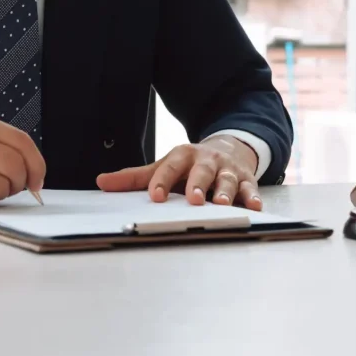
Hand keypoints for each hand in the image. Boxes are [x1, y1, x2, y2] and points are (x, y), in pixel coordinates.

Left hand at [96, 135, 262, 210]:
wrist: (228, 149)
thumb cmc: (190, 165)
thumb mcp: (164, 166)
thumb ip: (135, 178)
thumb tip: (101, 182)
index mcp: (183, 156)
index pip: (170, 167)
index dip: (162, 181)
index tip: (155, 196)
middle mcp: (206, 161)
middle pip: (202, 171)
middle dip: (198, 184)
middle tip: (193, 199)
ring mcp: (228, 170)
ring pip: (228, 180)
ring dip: (226, 192)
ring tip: (223, 204)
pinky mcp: (246, 180)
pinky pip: (251, 189)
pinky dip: (253, 197)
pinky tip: (254, 206)